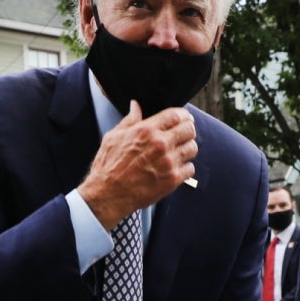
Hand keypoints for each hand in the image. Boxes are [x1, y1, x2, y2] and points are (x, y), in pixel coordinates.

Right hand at [79, 102, 197, 226]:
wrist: (107, 194)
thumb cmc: (108, 166)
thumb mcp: (114, 137)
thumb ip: (129, 120)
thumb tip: (135, 105)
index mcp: (146, 130)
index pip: (176, 115)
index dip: (184, 115)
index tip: (185, 118)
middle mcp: (160, 144)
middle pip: (189, 130)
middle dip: (188, 130)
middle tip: (184, 135)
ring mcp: (168, 162)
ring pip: (192, 148)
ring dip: (187, 149)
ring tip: (178, 152)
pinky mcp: (172, 179)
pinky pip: (190, 168)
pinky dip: (185, 168)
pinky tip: (175, 168)